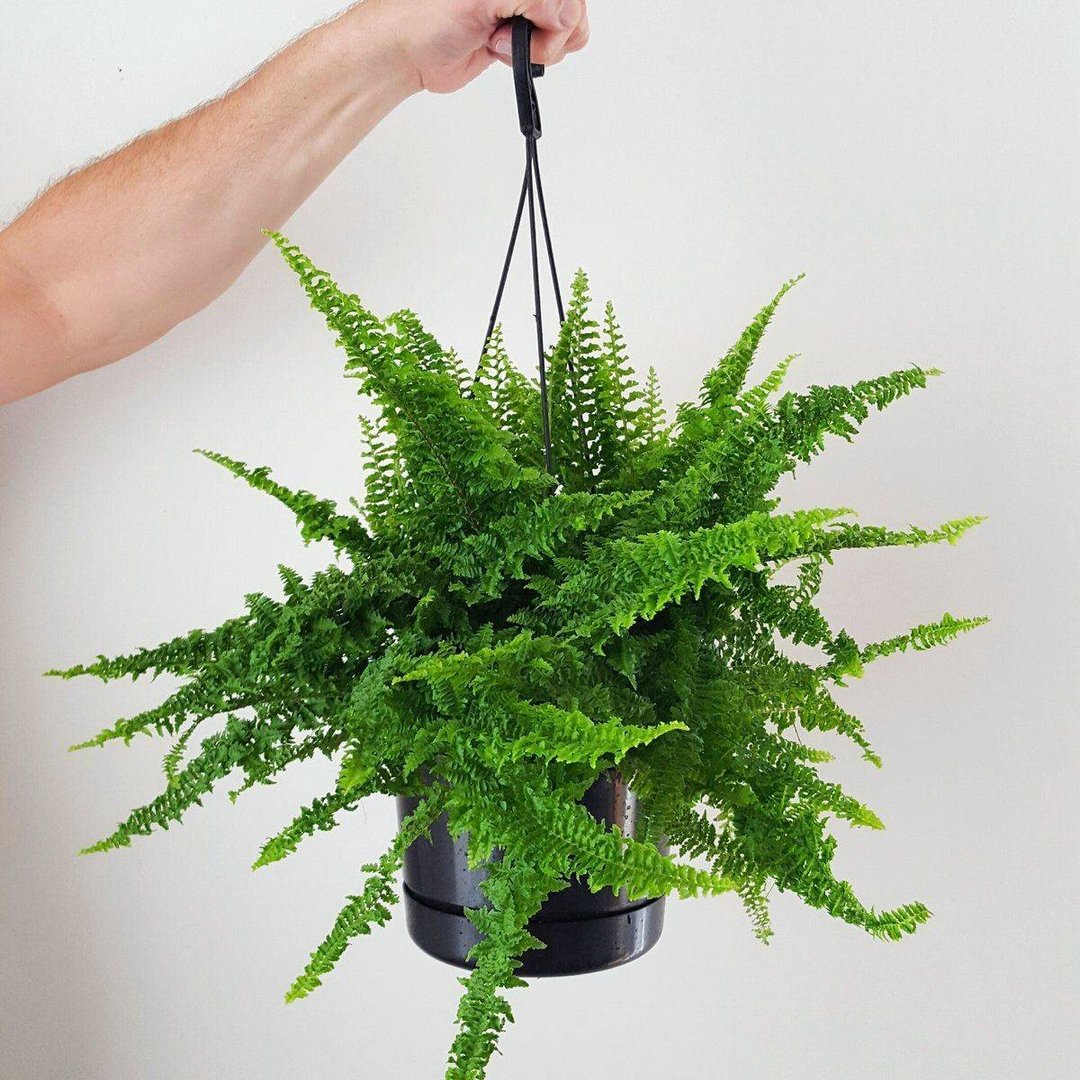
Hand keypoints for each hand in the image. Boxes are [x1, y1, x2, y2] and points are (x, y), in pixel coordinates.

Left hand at [370, 0, 589, 94]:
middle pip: (573, 10)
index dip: (554, 11)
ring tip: (500, 39)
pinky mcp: (523, 35)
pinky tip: (504, 49)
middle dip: (547, 31)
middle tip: (505, 30)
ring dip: (539, 47)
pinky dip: (534, 57)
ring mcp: (526, 8)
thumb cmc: (430, 19)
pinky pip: (554, 49)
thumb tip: (566, 16)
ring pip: (569, 31)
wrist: (411, 53)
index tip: (527, 20)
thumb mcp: (482, 0)